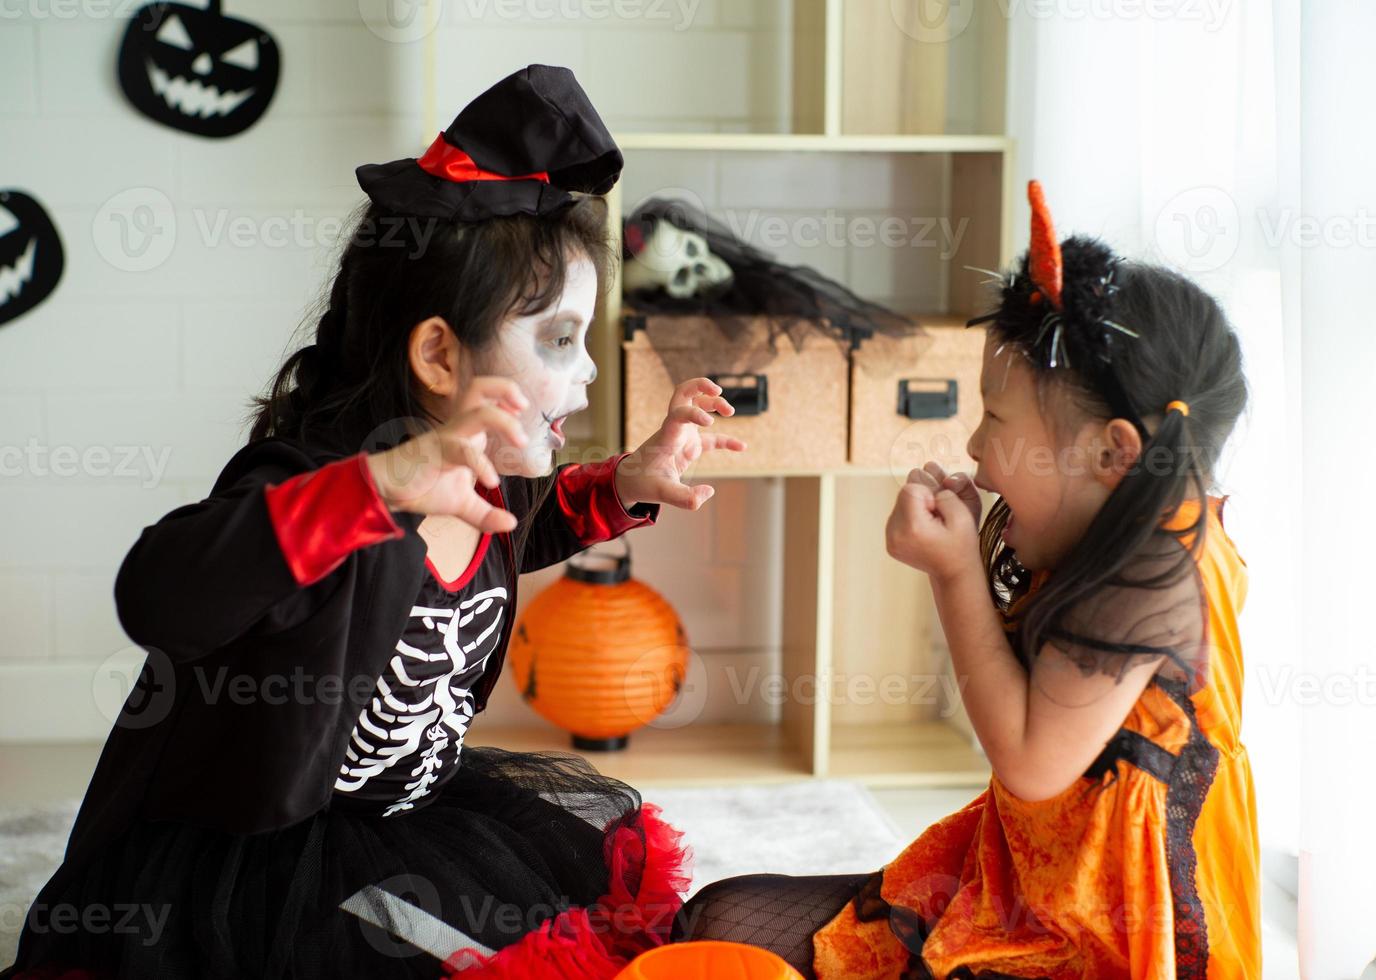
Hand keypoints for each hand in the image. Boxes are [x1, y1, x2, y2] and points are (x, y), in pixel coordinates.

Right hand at [365, 377, 528, 532]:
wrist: (387, 489)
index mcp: (467, 432)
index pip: (486, 398)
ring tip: (521, 441)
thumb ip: (486, 514)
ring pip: (478, 413)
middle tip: (522, 406)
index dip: (506, 397)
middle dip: (506, 388)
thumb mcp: (462, 504)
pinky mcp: (436, 452)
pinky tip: (491, 482)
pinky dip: (481, 464)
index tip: (521, 409)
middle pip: (479, 388)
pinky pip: (463, 451)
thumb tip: (510, 523)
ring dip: (505, 422)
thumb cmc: (424, 486)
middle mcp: (459, 427)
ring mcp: (447, 437)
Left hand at [613, 378, 747, 510]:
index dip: (695, 413)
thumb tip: (709, 492)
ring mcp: (683, 435)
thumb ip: (685, 498)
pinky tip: (742, 447)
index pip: (678, 413)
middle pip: (684, 394)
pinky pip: (712, 438)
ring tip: (730, 411)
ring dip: (714, 402)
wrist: (631, 481)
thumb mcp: (662, 494)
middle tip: (718, 390)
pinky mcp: (690, 444)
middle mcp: (675, 429)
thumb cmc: (643, 483)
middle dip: (701, 385)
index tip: (711, 423)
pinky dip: (726, 440)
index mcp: (666, 436)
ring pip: (698, 406)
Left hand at [885, 465, 981, 583]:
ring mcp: (890, 539)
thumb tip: (923, 480)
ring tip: (931, 524)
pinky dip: (911, 516)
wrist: (954, 572)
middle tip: (936, 516)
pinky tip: (924, 529)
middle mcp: (895, 534)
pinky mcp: (889, 542)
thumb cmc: (961, 545)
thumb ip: (943, 492)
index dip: (928, 493)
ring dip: (916, 507)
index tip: (938, 510)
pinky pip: (898, 514)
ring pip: (899, 503)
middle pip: (902, 494)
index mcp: (912, 527)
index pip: (910, 488)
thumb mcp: (962, 515)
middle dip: (921, 498)